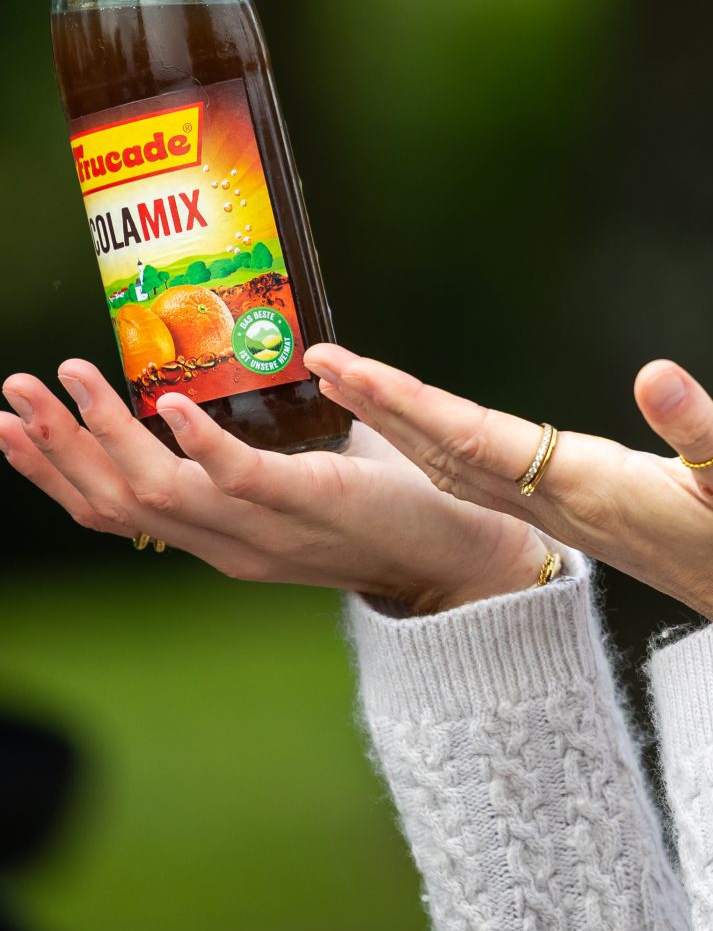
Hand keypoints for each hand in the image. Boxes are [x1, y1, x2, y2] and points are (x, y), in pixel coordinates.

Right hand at [0, 360, 548, 614]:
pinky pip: (237, 478)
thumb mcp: (297, 468)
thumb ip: (254, 439)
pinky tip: (165, 403)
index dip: (56, 470)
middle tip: (12, 392)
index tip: (10, 424)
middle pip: (115, 502)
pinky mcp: (306, 505)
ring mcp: (262, 530)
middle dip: (56, 447)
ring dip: (107, 432)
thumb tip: (214, 381)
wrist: (452, 553)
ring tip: (71, 378)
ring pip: (160, 493)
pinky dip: (196, 442)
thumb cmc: (381, 501)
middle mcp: (225, 544)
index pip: (112, 512)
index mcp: (216, 537)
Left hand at [304, 344, 712, 620]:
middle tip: (317, 360)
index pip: (477, 438)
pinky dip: (444, 446)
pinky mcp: (586, 512)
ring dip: (403, 426)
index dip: (409, 401)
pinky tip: (429, 430)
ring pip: (461, 467)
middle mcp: (565, 503)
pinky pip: (489, 478)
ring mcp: (570, 513)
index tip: (348, 367)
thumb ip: (702, 429)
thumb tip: (655, 374)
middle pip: (448, 452)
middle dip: (381, 407)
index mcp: (590, 488)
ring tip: (353, 384)